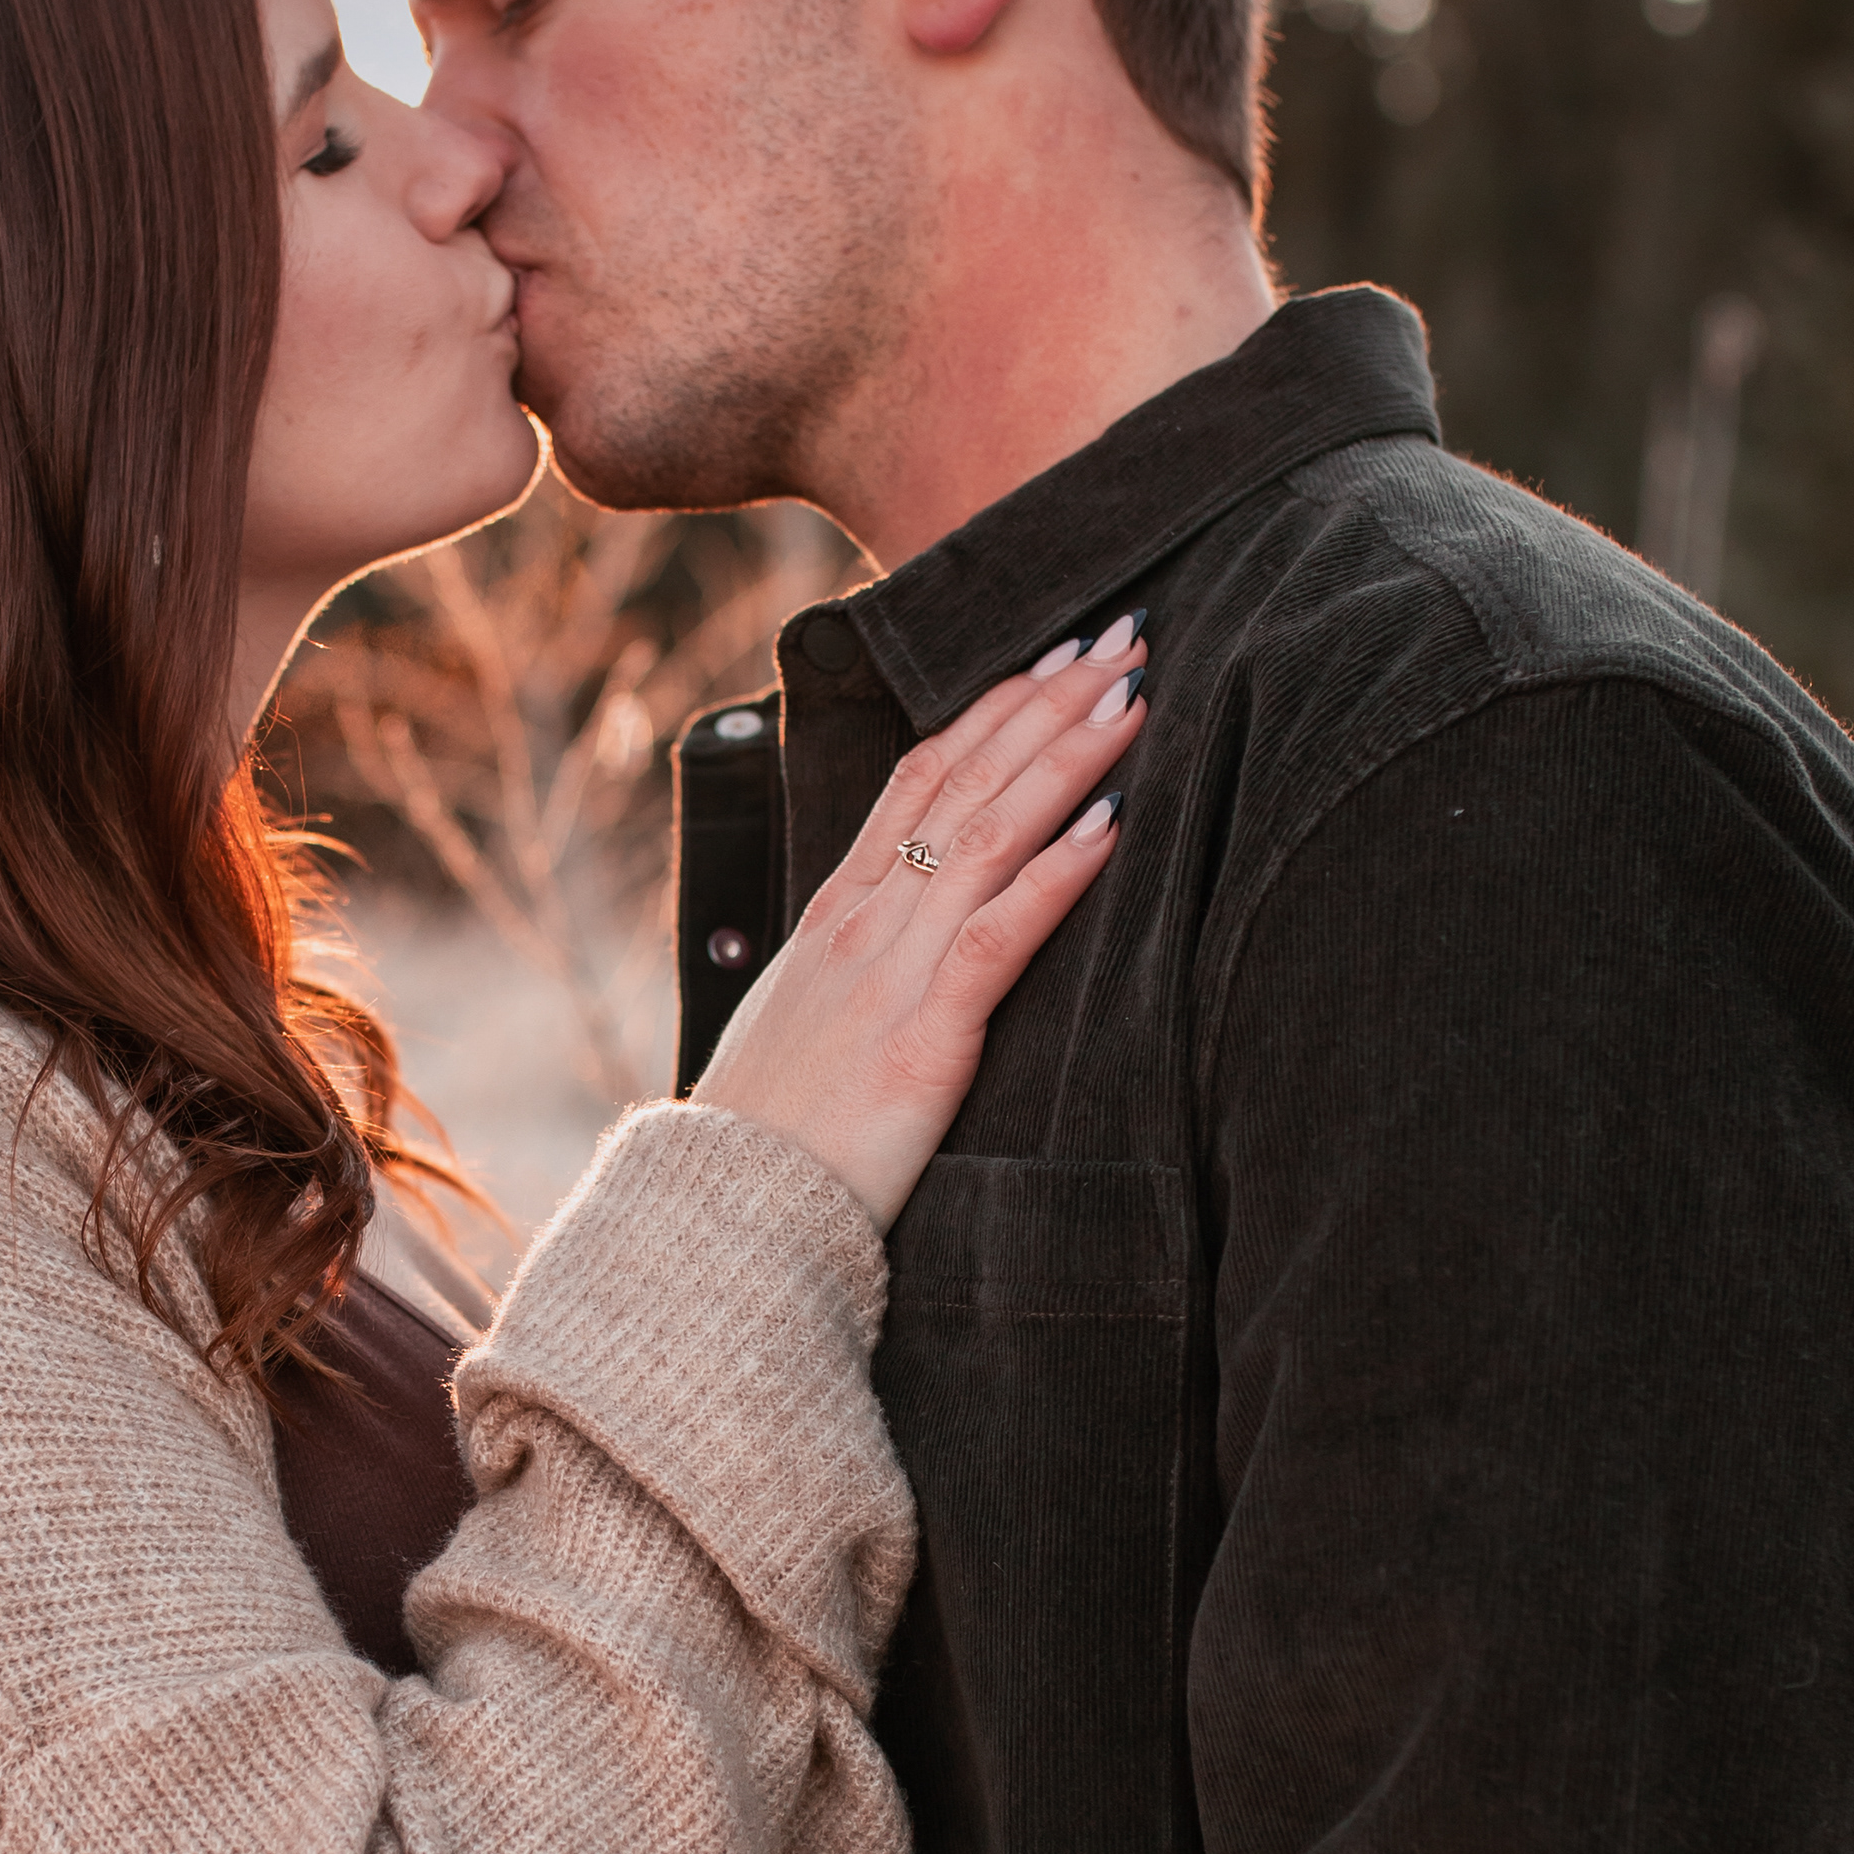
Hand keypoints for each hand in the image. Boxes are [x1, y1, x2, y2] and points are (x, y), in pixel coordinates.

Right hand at [694, 626, 1137, 1229]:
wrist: (720, 1217)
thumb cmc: (768, 1140)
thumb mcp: (803, 1026)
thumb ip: (855, 972)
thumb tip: (899, 946)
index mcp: (835, 915)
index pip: (919, 777)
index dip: (991, 709)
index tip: (1052, 657)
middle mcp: (862, 925)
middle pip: (964, 780)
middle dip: (1045, 700)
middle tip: (1119, 635)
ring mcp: (890, 975)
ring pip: (989, 835)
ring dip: (1068, 756)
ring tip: (1134, 696)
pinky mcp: (922, 1040)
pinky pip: (999, 936)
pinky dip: (1058, 873)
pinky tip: (1112, 824)